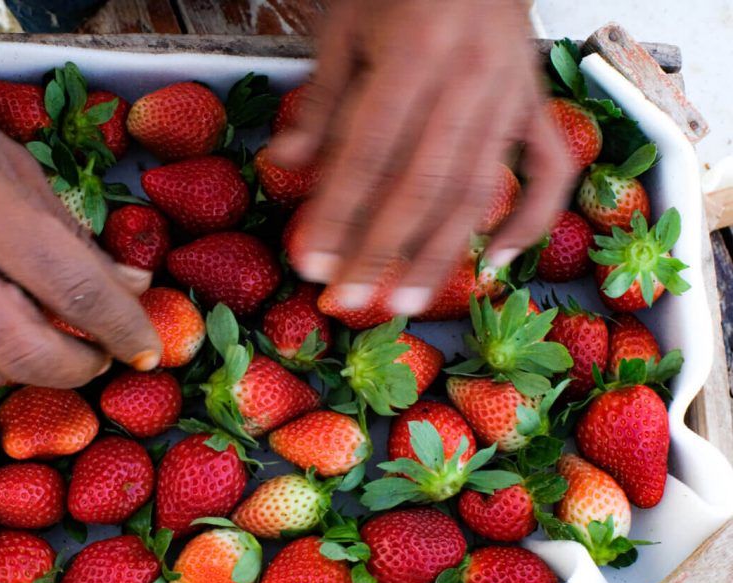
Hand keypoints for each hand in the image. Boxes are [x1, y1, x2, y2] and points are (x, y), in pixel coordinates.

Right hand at [0, 46, 160, 393]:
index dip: (124, 328)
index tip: (149, 347)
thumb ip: (75, 238)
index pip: (76, 291)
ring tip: (52, 346)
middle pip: (29, 354)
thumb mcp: (19, 168)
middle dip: (82, 368)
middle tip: (104, 356)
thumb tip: (131, 286)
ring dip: (33, 372)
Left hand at [271, 0, 574, 312]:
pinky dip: (530, 220)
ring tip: (407, 302)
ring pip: (477, 189)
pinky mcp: (535, 103)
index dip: (338, 215)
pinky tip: (496, 263)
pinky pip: (549, 169)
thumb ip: (322, 97)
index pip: (368, 154)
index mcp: (413, 51)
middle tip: (349, 300)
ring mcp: (510, 94)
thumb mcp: (346, 22)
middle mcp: (469, 78)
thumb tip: (285, 164)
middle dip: (381, 251)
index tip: (310, 263)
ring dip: (440, 254)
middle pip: (422, 184)